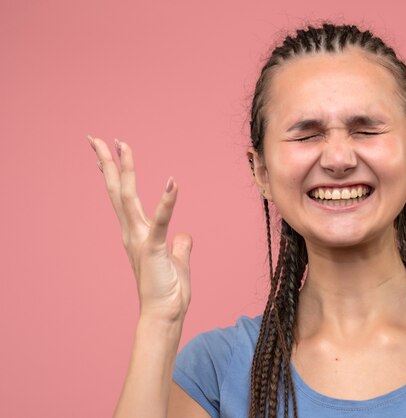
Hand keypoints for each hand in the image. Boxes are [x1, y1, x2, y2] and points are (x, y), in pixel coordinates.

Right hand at [87, 136, 191, 321]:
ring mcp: (141, 240)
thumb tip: (185, 235)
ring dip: (126, 170)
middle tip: (96, 138)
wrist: (164, 316)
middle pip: (118, 190)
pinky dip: (167, 201)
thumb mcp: (177, 262)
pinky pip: (161, 221)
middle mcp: (133, 233)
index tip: (109, 151)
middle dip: (108, 163)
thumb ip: (180, 246)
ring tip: (122, 145)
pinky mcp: (154, 249)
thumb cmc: (168, 292)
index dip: (116, 173)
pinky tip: (173, 182)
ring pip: (128, 198)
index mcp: (137, 233)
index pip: (123, 197)